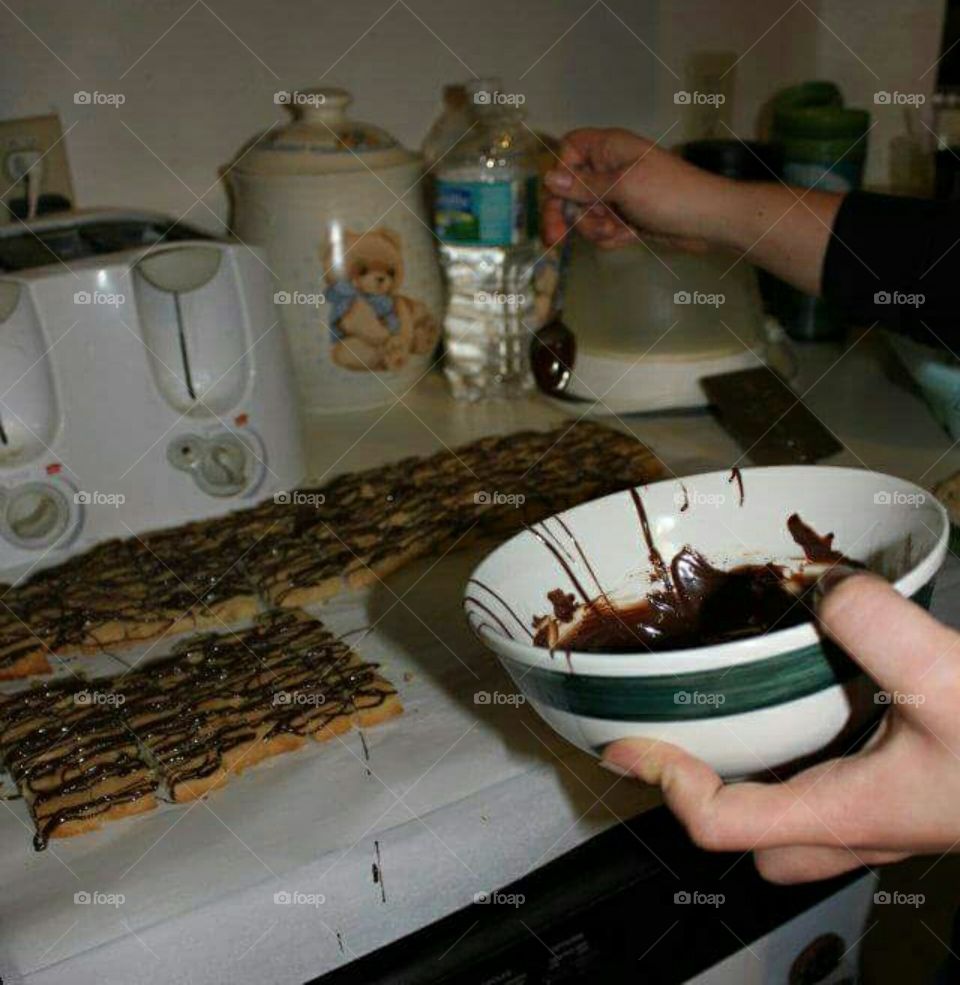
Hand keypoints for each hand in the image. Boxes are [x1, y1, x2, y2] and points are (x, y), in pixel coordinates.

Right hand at [541, 128, 731, 251]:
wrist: (707, 222)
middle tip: (555, 240)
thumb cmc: (668, 194)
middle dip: (568, 215)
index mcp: (609, 148)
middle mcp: (608, 168)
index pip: (569, 150)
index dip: (561, 172)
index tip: (558, 194)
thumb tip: (547, 179)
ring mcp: (616, 195)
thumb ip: (584, 186)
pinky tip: (629, 236)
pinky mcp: (624, 218)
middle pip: (569, 189)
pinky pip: (601, 229)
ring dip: (595, 228)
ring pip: (584, 214)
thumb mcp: (622, 186)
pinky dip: (611, 237)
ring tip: (618, 230)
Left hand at [603, 574, 959, 883]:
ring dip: (751, 781)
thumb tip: (823, 585)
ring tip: (724, 720)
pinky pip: (832, 792)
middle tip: (676, 739)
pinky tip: (812, 705)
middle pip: (754, 837)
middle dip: (704, 796)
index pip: (724, 821)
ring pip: (795, 823)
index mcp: (850, 811)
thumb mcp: (951, 679)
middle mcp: (861, 824)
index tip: (628, 745)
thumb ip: (878, 627)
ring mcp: (889, 816)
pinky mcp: (911, 795)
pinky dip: (799, 758)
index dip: (666, 783)